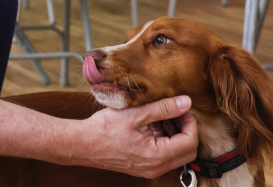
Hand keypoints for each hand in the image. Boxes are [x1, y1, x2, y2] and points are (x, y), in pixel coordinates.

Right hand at [72, 96, 197, 178]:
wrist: (83, 143)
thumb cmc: (105, 129)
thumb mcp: (136, 114)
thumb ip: (164, 108)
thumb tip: (186, 102)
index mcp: (157, 156)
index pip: (190, 141)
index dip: (190, 122)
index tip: (181, 107)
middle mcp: (156, 168)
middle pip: (187, 150)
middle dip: (185, 129)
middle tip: (174, 111)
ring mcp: (150, 169)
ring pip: (176, 153)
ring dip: (174, 134)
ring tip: (160, 116)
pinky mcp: (143, 167)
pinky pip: (164, 155)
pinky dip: (163, 140)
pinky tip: (150, 125)